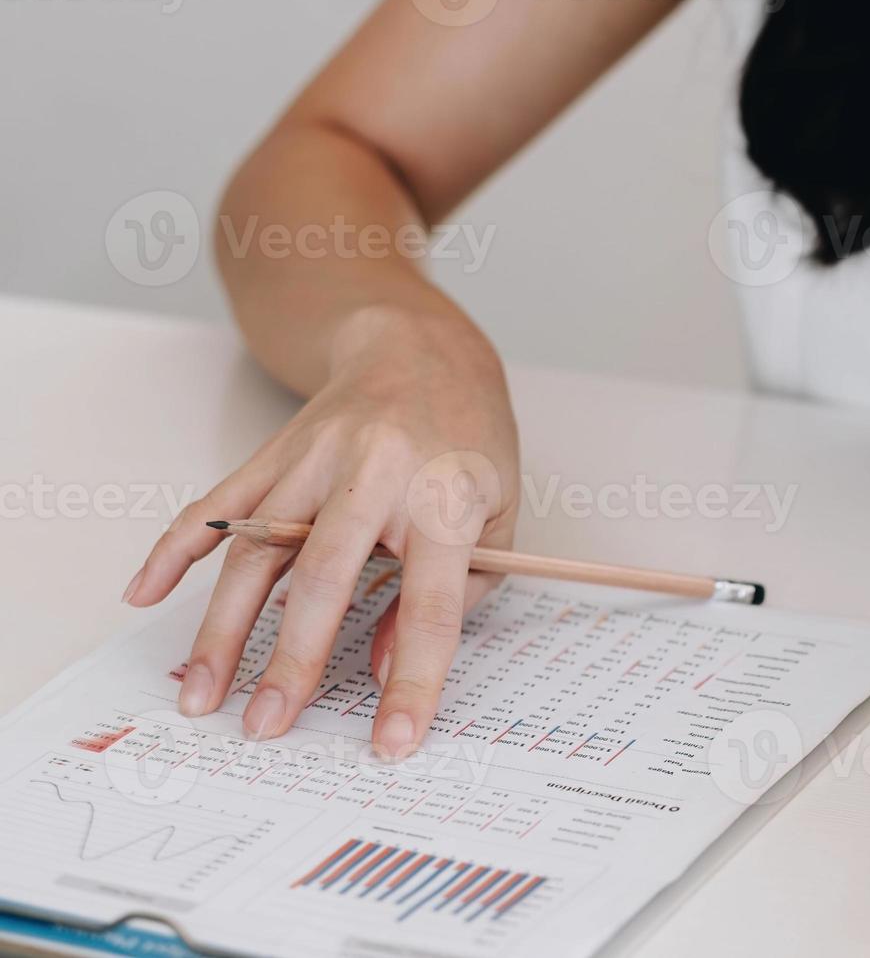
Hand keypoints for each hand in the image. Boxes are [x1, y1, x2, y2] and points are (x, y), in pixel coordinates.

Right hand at [124, 309, 519, 759]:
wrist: (420, 350)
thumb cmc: (468, 442)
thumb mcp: (500, 517)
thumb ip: (457, 598)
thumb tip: (383, 667)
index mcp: (446, 497)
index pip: (432, 606)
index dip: (413, 680)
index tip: (392, 742)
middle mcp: (376, 475)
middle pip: (326, 578)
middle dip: (291, 661)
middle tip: (265, 726)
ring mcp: (315, 460)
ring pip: (256, 550)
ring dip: (222, 627)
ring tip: (202, 692)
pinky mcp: (273, 453)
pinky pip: (215, 507)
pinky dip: (174, 550)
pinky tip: (145, 593)